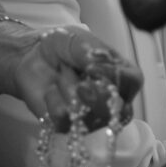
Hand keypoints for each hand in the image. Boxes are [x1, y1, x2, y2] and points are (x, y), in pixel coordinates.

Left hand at [0, 22, 140, 130]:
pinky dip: (53, 100)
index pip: (132, 82)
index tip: (92, 66)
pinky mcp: (68, 127)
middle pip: (120, 112)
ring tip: (61, 75)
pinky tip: (51, 91)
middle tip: (80, 82)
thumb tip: (98, 67)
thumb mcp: (76, 39)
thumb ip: (91, 51)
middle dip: (96, 96)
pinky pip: (64, 120)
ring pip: (89, 116)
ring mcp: (91, 117)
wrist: (33, 57)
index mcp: (121, 74)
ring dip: (69, 90)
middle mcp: (112, 100)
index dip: (115, 77)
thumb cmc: (62, 47)